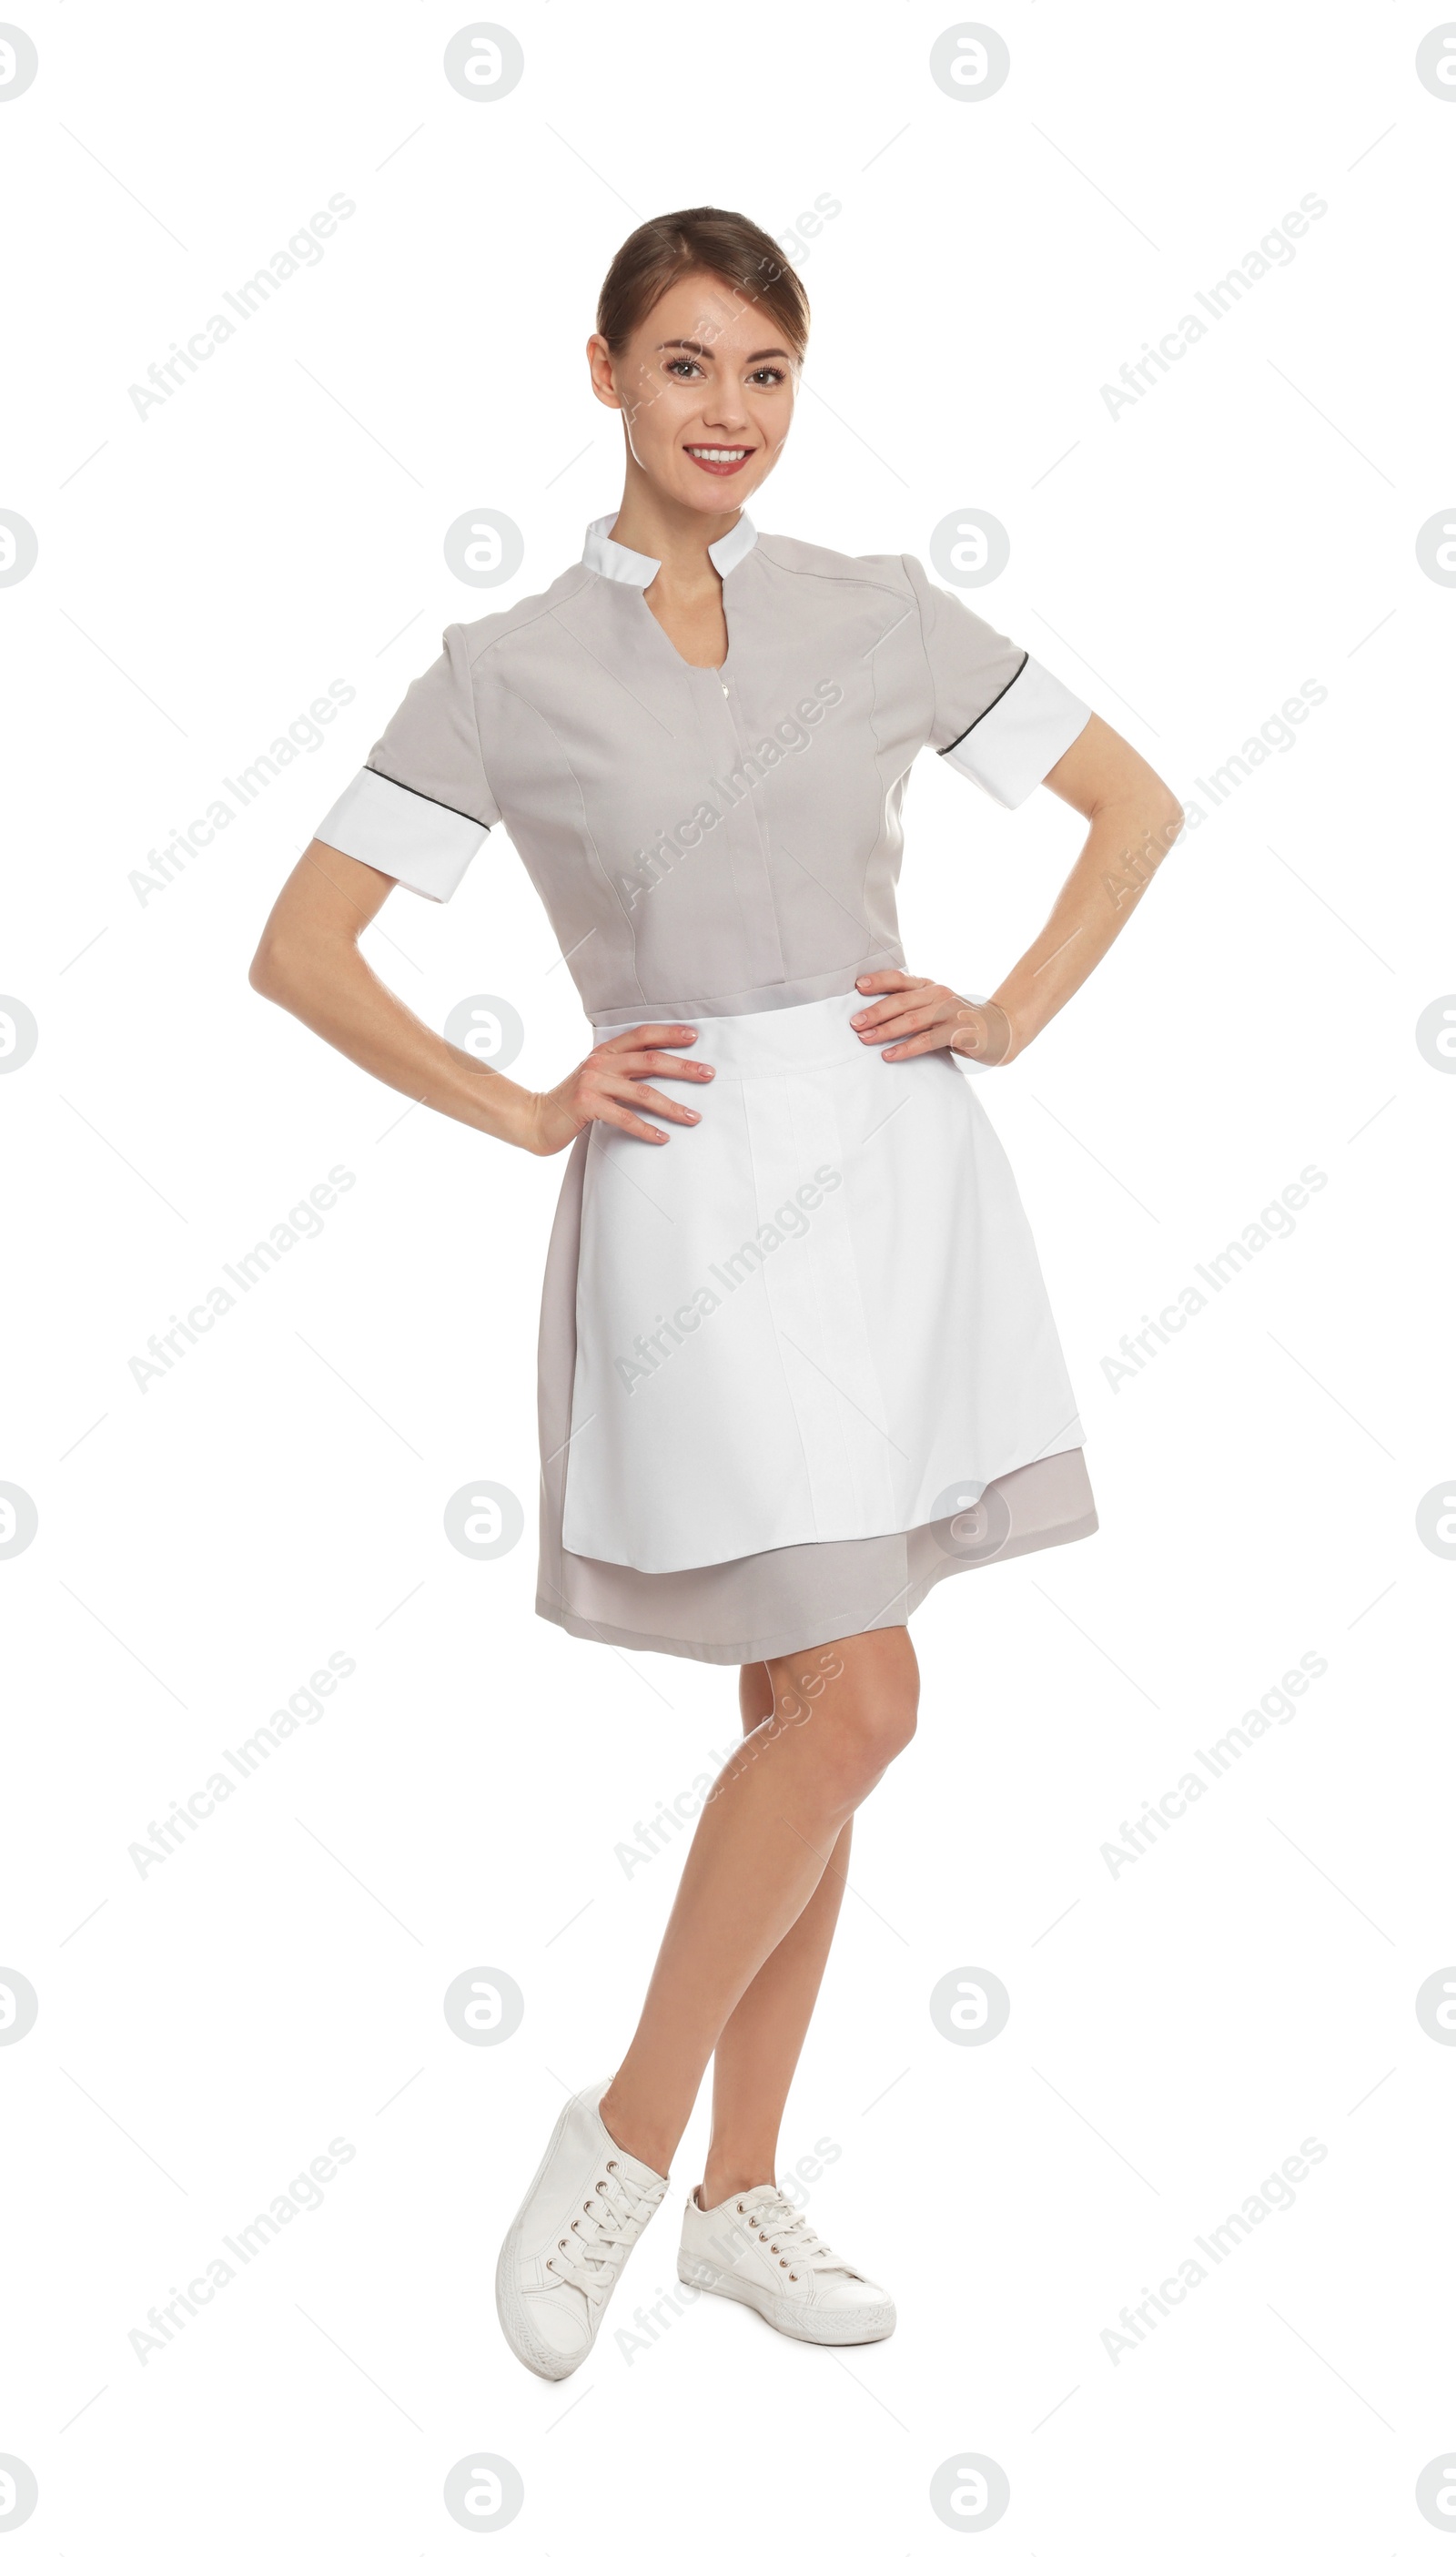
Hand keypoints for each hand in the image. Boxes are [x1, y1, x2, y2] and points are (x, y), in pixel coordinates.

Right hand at [527, 1022, 713, 1154]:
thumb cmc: (573, 1101)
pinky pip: (626, 1118)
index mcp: (605, 1051)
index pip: (642, 1035)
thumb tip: (661, 1066)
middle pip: (650, 1060)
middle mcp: (600, 1062)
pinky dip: (647, 1129)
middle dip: (683, 1067)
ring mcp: (593, 1082)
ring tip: (694, 1117)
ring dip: (673, 1106)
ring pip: (643, 1092)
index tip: (695, 1037)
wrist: (537, 1119)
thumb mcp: (596, 1076)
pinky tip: (663, 1137)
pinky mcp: (587, 1104)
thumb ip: (621, 1069)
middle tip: (708, 1074)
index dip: (669, 1034)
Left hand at [849, 970, 1013, 1064]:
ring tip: (865, 1039)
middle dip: (875, 1012)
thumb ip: (911, 1006)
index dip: (879, 981)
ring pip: (912, 1020)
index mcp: (929, 987)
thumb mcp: (935, 1007)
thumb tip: (870, 1015)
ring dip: (886, 1030)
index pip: (900, 979)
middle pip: (901, 1001)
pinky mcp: (960, 1032)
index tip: (858, 987)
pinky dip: (906, 1048)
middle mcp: (939, 995)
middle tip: (854, 1023)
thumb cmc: (958, 1020)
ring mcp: (950, 1012)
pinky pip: (928, 1040)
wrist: (1000, 1029)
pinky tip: (889, 1055)